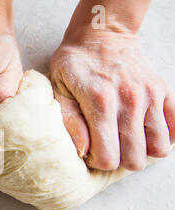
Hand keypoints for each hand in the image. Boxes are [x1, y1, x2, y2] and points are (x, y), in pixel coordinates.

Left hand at [51, 26, 173, 170]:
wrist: (101, 34)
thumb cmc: (74, 64)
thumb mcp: (58, 90)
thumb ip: (69, 122)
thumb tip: (83, 151)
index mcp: (100, 103)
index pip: (108, 158)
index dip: (98, 161)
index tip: (92, 149)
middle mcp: (130, 101)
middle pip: (135, 159)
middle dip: (119, 159)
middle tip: (108, 144)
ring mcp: (151, 96)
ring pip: (158, 149)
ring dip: (141, 150)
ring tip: (125, 138)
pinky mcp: (164, 91)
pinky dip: (161, 136)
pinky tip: (142, 130)